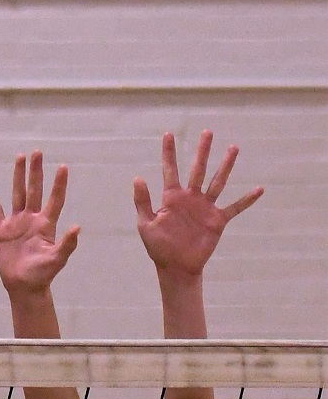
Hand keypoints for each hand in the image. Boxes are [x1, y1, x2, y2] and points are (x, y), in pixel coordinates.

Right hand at [0, 152, 79, 296]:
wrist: (23, 285)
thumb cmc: (42, 274)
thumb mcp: (57, 259)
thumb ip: (67, 244)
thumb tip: (78, 227)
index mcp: (46, 224)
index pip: (54, 199)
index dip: (58, 184)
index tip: (63, 167)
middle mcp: (32, 219)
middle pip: (34, 190)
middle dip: (36, 171)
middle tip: (37, 152)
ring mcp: (17, 223)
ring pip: (17, 194)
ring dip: (18, 176)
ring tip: (20, 157)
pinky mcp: (2, 230)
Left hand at [134, 131, 261, 280]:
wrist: (176, 267)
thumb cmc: (158, 247)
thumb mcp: (146, 224)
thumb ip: (143, 201)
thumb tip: (138, 177)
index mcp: (171, 198)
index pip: (170, 170)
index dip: (169, 153)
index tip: (168, 134)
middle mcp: (190, 198)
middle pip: (198, 169)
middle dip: (202, 151)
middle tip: (207, 132)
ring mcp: (205, 208)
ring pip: (218, 181)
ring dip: (226, 166)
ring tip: (233, 148)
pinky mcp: (217, 220)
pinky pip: (235, 207)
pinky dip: (247, 200)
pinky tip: (260, 190)